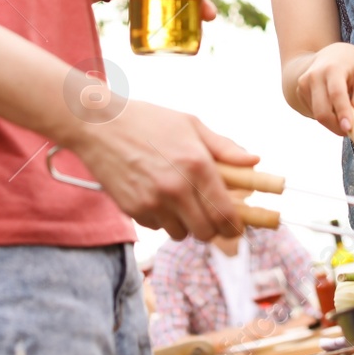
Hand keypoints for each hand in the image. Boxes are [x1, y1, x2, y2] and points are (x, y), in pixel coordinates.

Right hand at [67, 100, 256, 241]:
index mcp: (197, 164)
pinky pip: (157, 227)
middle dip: (211, 227)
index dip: (235, 226)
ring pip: (181, 233)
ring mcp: (153, 202)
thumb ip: (225, 148)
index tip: (237, 227)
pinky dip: (162, 218)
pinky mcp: (133, 210)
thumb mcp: (191, 125)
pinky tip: (156, 195)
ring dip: (185, 223)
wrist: (99, 125)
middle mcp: (177, 188)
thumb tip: (254, 161)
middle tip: (209, 215)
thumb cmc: (149, 120)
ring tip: (179, 200)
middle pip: (206, 232)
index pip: (225, 213)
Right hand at [294, 42, 353, 136]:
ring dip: (333, 121)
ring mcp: (304, 85)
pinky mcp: (300, 92)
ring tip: (344, 109)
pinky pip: (315, 113)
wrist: (326, 54)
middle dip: (336, 126)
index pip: (336, 93)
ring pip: (318, 115)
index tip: (348, 129)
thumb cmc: (350, 64)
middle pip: (322, 110)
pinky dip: (327, 115)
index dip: (342, 112)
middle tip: (350, 132)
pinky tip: (332, 102)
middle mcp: (314, 76)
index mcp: (333, 68)